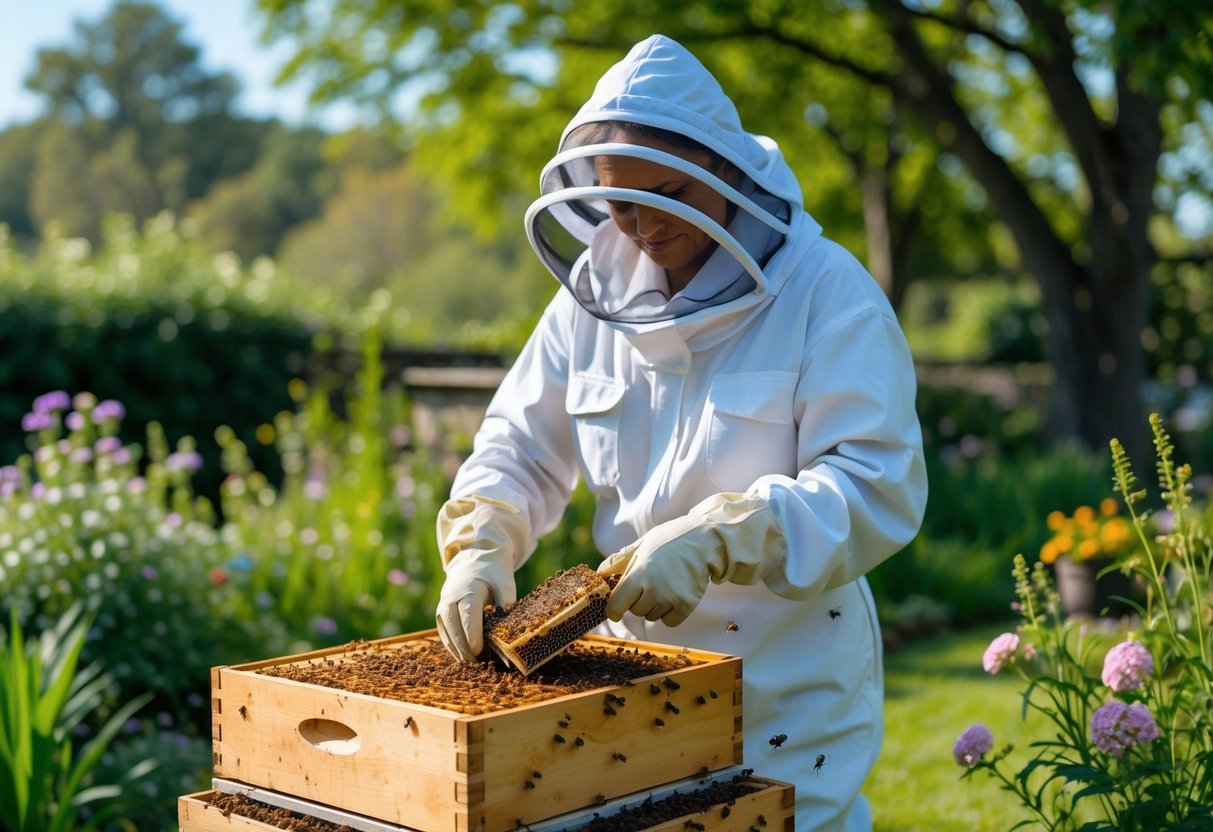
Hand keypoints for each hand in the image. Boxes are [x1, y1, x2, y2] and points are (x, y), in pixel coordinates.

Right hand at [434, 496, 528, 661]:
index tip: (478, 649)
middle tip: (475, 663)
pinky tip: (462, 657)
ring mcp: (444, 604)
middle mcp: (452, 596)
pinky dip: (451, 645)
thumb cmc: (493, 574)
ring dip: (456, 648)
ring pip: (446, 629)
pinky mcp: (441, 612)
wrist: (474, 560)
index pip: (468, 612)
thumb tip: (506, 621)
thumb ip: (505, 600)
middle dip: (463, 645)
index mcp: (468, 588)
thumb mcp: (504, 582)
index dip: (471, 632)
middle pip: (453, 623)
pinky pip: (443, 631)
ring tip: (470, 664)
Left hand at [598, 492, 782, 626]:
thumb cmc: (668, 540)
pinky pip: (669, 621)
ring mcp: (671, 597)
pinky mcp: (687, 604)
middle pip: (635, 611)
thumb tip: (599, 574)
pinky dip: (670, 613)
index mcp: (639, 572)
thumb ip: (619, 560)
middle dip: (638, 601)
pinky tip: (674, 595)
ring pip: (652, 616)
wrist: (703, 541)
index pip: (617, 604)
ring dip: (654, 606)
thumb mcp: (641, 545)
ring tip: (664, 585)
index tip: (615, 610)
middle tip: (649, 584)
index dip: (613, 609)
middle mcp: (654, 588)